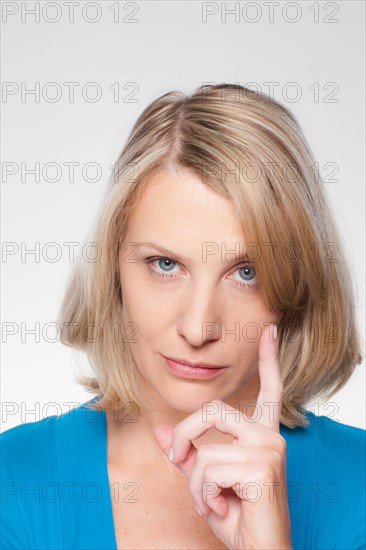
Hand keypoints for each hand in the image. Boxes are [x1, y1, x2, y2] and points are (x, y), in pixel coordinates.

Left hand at [153, 324, 291, 549]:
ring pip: (204, 450)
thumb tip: (160, 430)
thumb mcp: (205, 481)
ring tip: (211, 501)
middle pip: (212, 410)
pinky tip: (221, 509)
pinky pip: (207, 471)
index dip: (269, 358)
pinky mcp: (262, 468)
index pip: (269, 389)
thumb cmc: (237, 516)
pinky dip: (202, 495)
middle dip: (185, 436)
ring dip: (195, 483)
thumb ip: (185, 453)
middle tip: (179, 460)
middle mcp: (270, 437)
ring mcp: (269, 450)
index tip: (269, 329)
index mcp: (261, 435)